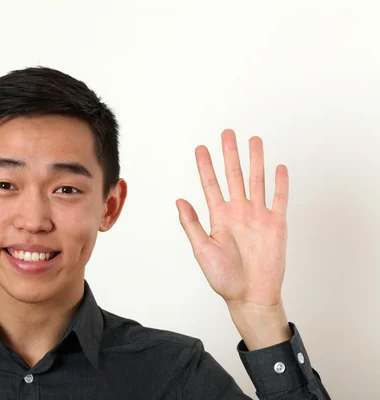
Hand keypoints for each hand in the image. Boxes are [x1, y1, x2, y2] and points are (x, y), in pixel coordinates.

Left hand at [176, 129, 288, 308]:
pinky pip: (279, 199)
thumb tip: (179, 201)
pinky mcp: (276, 224)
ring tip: (254, 140)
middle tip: (227, 133)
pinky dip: (280, 183)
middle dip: (230, 154)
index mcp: (219, 217)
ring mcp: (258, 216)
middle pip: (234, 176)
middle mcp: (238, 212)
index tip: (200, 148)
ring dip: (256, 161)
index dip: (205, 166)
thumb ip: (191, 224)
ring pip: (257, 181)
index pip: (210, 184)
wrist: (250, 296)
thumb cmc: (224, 277)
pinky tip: (279, 167)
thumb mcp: (202, 250)